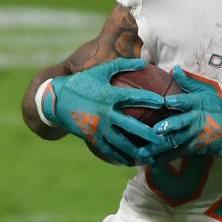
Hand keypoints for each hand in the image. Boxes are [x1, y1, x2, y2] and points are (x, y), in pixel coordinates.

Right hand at [41, 58, 164, 164]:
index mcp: (108, 95)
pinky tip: (133, 161)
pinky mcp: (92, 138)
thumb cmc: (82, 82)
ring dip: (138, 152)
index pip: (134, 97)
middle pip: (132, 127)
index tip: (165, 103)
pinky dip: (122, 157)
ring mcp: (98, 128)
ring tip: (152, 157)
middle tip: (166, 140)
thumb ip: (123, 64)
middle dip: (150, 135)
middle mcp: (105, 114)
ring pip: (122, 144)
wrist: (55, 101)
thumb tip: (145, 60)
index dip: (150, 99)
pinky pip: (109, 151)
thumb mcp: (100, 70)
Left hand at [145, 66, 221, 158]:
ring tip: (142, 151)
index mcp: (197, 103)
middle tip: (154, 131)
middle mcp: (194, 120)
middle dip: (167, 127)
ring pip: (174, 141)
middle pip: (180, 123)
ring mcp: (193, 136)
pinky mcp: (191, 148)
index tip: (166, 102)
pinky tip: (148, 163)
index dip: (178, 102)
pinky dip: (161, 159)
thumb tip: (175, 69)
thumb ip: (188, 83)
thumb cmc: (219, 109)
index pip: (188, 101)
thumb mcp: (207, 93)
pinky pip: (174, 154)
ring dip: (157, 147)